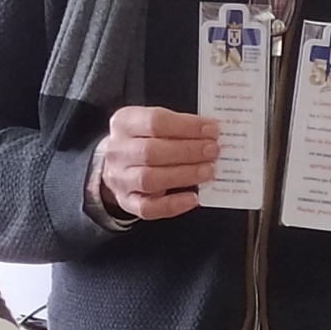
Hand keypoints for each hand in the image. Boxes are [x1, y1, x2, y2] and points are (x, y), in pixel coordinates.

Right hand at [99, 107, 218, 221]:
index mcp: (124, 123)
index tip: (211, 130)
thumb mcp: (153, 124)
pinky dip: (173, 204)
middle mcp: (118, 151)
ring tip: (208, 171)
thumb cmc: (143, 140)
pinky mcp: (127, 202)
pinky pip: (148, 208)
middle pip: (151, 151)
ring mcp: (120, 179)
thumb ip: (178, 126)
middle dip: (188, 151)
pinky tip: (193, 198)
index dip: (186, 126)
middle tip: (213, 151)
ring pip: (150, 179)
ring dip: (184, 175)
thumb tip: (210, 133)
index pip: (155, 121)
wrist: (117, 165)